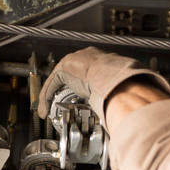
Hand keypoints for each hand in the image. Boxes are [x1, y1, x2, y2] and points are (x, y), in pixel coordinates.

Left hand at [38, 46, 169, 131]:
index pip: (83, 74)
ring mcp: (73, 61)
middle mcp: (85, 57)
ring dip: (51, 97)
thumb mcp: (119, 88)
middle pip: (67, 77)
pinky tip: (45, 110)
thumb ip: (116, 94)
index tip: (76, 101)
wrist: (115, 77)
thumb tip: (124, 109)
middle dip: (61, 93)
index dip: (77, 89)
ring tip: (47, 111)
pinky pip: (51, 85)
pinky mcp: (63, 69)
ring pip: (57, 81)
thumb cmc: (121, 83)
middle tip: (58, 107)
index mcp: (100, 60)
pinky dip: (46, 98)